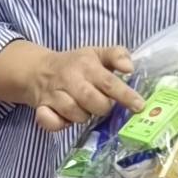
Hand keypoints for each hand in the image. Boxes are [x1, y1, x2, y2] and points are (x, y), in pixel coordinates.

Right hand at [0, 41, 140, 133]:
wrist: (38, 69)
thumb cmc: (76, 64)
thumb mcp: (97, 53)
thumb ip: (117, 55)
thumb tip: (129, 68)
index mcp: (87, 65)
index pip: (109, 82)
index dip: (125, 95)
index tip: (139, 106)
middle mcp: (70, 79)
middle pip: (92, 100)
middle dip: (103, 108)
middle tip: (104, 106)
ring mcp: (54, 94)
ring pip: (74, 113)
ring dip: (83, 116)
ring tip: (84, 109)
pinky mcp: (42, 108)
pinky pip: (50, 121)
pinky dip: (58, 124)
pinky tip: (64, 120)